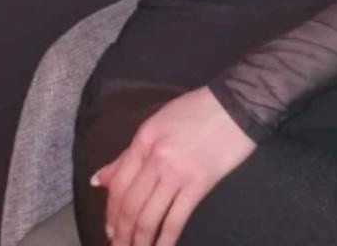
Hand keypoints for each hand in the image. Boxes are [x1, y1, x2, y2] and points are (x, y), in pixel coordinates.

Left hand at [91, 85, 256, 245]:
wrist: (236, 105)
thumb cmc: (197, 110)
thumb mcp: (157, 122)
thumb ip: (129, 153)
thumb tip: (100, 179)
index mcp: (143, 140)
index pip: (118, 184)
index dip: (110, 213)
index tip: (110, 231)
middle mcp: (155, 158)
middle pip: (130, 205)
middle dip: (122, 233)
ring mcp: (176, 173)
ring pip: (148, 217)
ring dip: (139, 241)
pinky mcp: (198, 184)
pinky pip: (176, 219)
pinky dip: (165, 240)